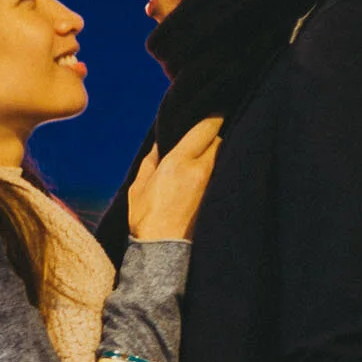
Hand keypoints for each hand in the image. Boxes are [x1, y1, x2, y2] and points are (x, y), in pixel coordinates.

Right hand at [126, 116, 224, 242]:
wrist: (163, 251)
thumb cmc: (147, 220)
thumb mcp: (139, 187)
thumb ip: (151, 161)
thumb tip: (159, 145)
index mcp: (178, 161)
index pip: (206, 127)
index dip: (212, 116)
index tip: (214, 110)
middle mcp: (200, 169)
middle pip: (218, 139)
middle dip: (213, 135)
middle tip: (207, 134)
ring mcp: (212, 183)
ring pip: (222, 156)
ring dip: (216, 152)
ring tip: (207, 153)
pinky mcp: (217, 196)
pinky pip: (221, 172)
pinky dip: (217, 168)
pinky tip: (209, 172)